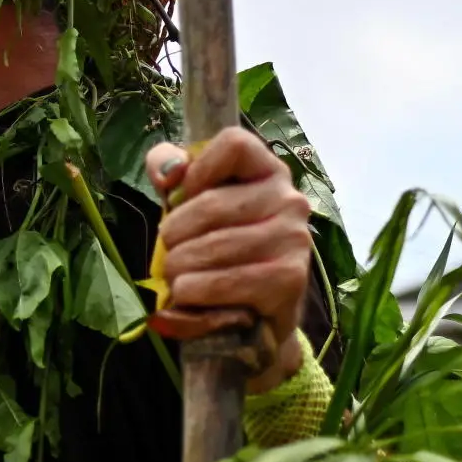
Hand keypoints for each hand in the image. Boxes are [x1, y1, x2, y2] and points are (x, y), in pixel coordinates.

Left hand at [146, 127, 312, 390]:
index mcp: (268, 171)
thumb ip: (173, 174)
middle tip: (167, 253)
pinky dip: (197, 292)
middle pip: (212, 204)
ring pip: (216, 246)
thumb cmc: (221, 253)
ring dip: (181, 268)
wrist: (258, 316)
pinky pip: (227, 281)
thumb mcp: (194, 207)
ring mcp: (294, 239)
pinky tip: (187, 295)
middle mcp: (289, 199)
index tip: (182, 196)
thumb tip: (168, 171)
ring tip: (174, 278)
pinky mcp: (289, 279)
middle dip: (175, 234)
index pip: (234, 144)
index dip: (198, 168)